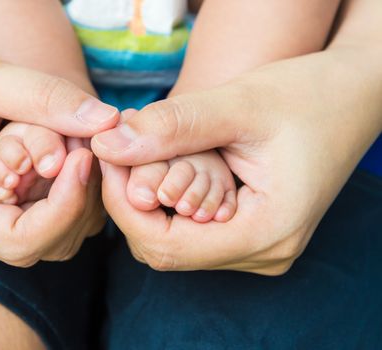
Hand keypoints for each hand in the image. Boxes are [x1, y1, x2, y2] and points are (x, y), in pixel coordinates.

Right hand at [0, 1, 117, 265]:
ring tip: (80, 143)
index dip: (62, 210)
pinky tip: (75, 146)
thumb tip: (108, 121)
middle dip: (77, 200)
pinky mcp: (5, 190)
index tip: (83, 159)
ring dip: (80, 193)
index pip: (17, 240)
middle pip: (43, 241)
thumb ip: (44, 99)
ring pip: (55, 230)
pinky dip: (74, 184)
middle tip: (87, 147)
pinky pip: (50, 205)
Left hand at [91, 10, 381, 273]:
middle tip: (118, 151)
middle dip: (132, 202)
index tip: (106, 160)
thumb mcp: (239, 104)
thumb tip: (107, 146)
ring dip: (149, 199)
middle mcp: (264, 252)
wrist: (353, 96)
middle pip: (167, 248)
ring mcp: (260, 246)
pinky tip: (164, 164)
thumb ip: (173, 127)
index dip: (124, 207)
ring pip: (176, 240)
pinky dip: (169, 200)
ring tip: (139, 151)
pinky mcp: (253, 231)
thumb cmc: (308, 95)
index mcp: (267, 233)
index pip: (166, 246)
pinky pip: (194, 230)